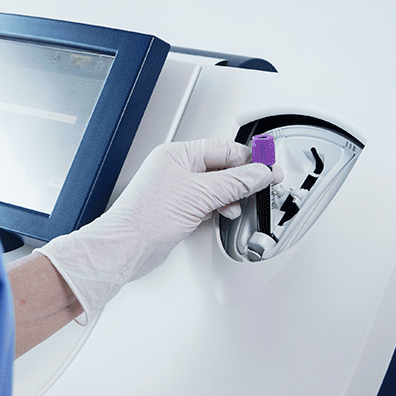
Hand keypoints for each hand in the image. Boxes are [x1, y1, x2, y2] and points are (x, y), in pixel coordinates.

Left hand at [37, 138, 276, 322]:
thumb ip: (234, 183)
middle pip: (221, 167)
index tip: (268, 166)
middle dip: (242, 178)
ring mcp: (177, 190)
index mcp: (177, 154)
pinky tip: (226, 212)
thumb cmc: (145, 217)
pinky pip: (207, 203)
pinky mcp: (178, 210)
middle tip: (263, 185)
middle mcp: (176, 169)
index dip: (248, 158)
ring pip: (215, 187)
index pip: (223, 148)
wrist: (126, 247)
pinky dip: (220, 207)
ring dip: (232, 194)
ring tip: (243, 202)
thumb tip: (258, 174)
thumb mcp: (199, 194)